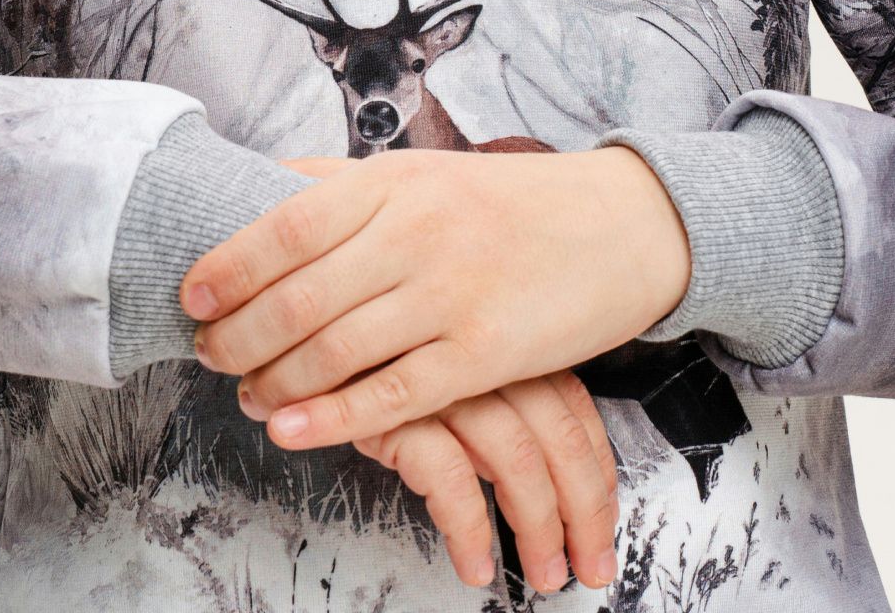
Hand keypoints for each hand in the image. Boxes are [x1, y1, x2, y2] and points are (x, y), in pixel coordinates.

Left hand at [182, 142, 689, 452]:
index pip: (288, 224)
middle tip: (209, 355)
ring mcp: (451, 293)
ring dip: (276, 380)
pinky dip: (332, 418)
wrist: (619, 224)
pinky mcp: (485, 352)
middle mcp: (417, 231)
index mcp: (395, 180)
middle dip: (241, 334)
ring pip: (337, 348)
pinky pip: (393, 394)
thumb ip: (344, 182)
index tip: (193, 295)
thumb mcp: (424, 169)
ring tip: (246, 394)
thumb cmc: (508, 202)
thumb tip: (259, 184)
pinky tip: (291, 428)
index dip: (230, 264)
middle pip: (301, 294)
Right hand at [350, 366, 620, 595]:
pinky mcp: (397, 408)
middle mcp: (483, 355)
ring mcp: (443, 378)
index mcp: (504, 340)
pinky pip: (451, 480)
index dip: (597, 472)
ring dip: (539, 529)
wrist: (293, 319)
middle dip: (584, 513)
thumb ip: (493, 396)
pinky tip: (475, 564)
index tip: (602, 521)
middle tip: (589, 566)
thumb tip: (546, 468)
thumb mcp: (447, 362)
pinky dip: (471, 529)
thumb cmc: (374, 351)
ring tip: (542, 575)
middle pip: (559, 438)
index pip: (574, 408)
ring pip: (518, 461)